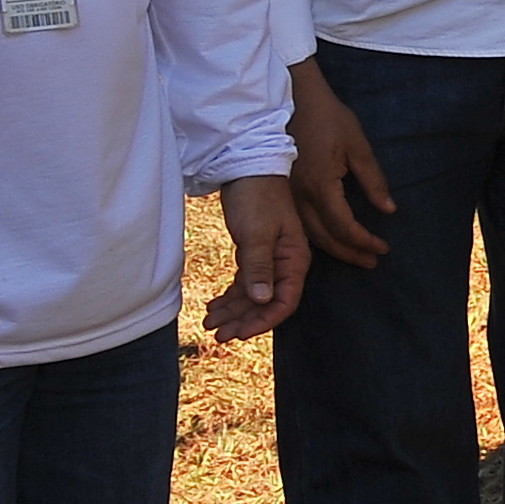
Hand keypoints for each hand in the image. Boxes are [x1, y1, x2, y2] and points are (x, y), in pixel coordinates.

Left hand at [203, 174, 307, 338]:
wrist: (247, 169)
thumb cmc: (257, 198)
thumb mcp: (258, 233)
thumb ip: (260, 267)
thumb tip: (263, 301)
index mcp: (294, 260)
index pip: (284, 301)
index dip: (264, 320)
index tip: (240, 333)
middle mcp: (285, 264)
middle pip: (267, 303)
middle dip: (244, 320)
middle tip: (217, 335)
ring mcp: (269, 260)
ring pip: (253, 295)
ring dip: (234, 312)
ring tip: (210, 324)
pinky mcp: (253, 254)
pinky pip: (244, 283)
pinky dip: (230, 297)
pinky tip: (214, 307)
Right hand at [285, 59, 393, 269]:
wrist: (291, 98)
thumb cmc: (328, 118)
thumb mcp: (358, 146)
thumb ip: (373, 180)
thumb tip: (388, 210)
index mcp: (320, 185)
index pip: (344, 226)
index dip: (364, 241)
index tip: (382, 248)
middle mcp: (298, 195)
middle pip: (324, 237)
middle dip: (350, 253)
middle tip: (372, 262)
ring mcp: (285, 194)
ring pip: (307, 234)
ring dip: (332, 249)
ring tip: (355, 257)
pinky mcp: (280, 189)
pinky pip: (297, 222)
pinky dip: (314, 237)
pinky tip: (328, 240)